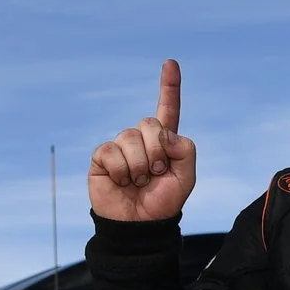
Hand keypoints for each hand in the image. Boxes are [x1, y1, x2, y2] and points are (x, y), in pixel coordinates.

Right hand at [89, 59, 196, 222]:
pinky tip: (122, 183)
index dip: (169, 87)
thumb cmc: (163, 203)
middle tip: (155, 174)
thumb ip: (185, 149)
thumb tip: (163, 133)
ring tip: (138, 182)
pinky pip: (112, 151)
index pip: (168, 110)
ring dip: (139, 166)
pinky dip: (121, 170)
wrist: (140, 226)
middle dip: (157, 152)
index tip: (170, 63)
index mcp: (164, 142)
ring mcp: (121, 148)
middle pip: (150, 123)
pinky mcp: (103, 158)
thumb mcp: (186, 176)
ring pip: (130, 137)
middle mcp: (141, 140)